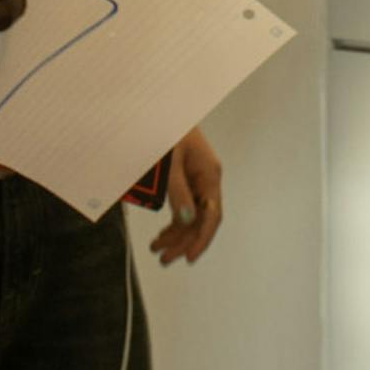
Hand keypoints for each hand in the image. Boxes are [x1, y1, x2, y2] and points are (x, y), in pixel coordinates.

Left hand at [149, 128, 223, 265]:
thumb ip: (177, 190)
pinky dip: (174, 223)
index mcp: (209, 174)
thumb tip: (185, 220)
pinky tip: (163, 235)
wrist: (161, 110)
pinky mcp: (186, 180)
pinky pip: (184, 207)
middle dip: (184, 242)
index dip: (202, 239)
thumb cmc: (167, 131)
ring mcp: (197, 181)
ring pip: (191, 217)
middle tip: (164, 259)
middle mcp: (207, 180)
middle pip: (201, 220)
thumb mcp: (170, 161)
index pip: (212, 215)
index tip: (189, 257)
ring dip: (176, 235)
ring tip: (158, 250)